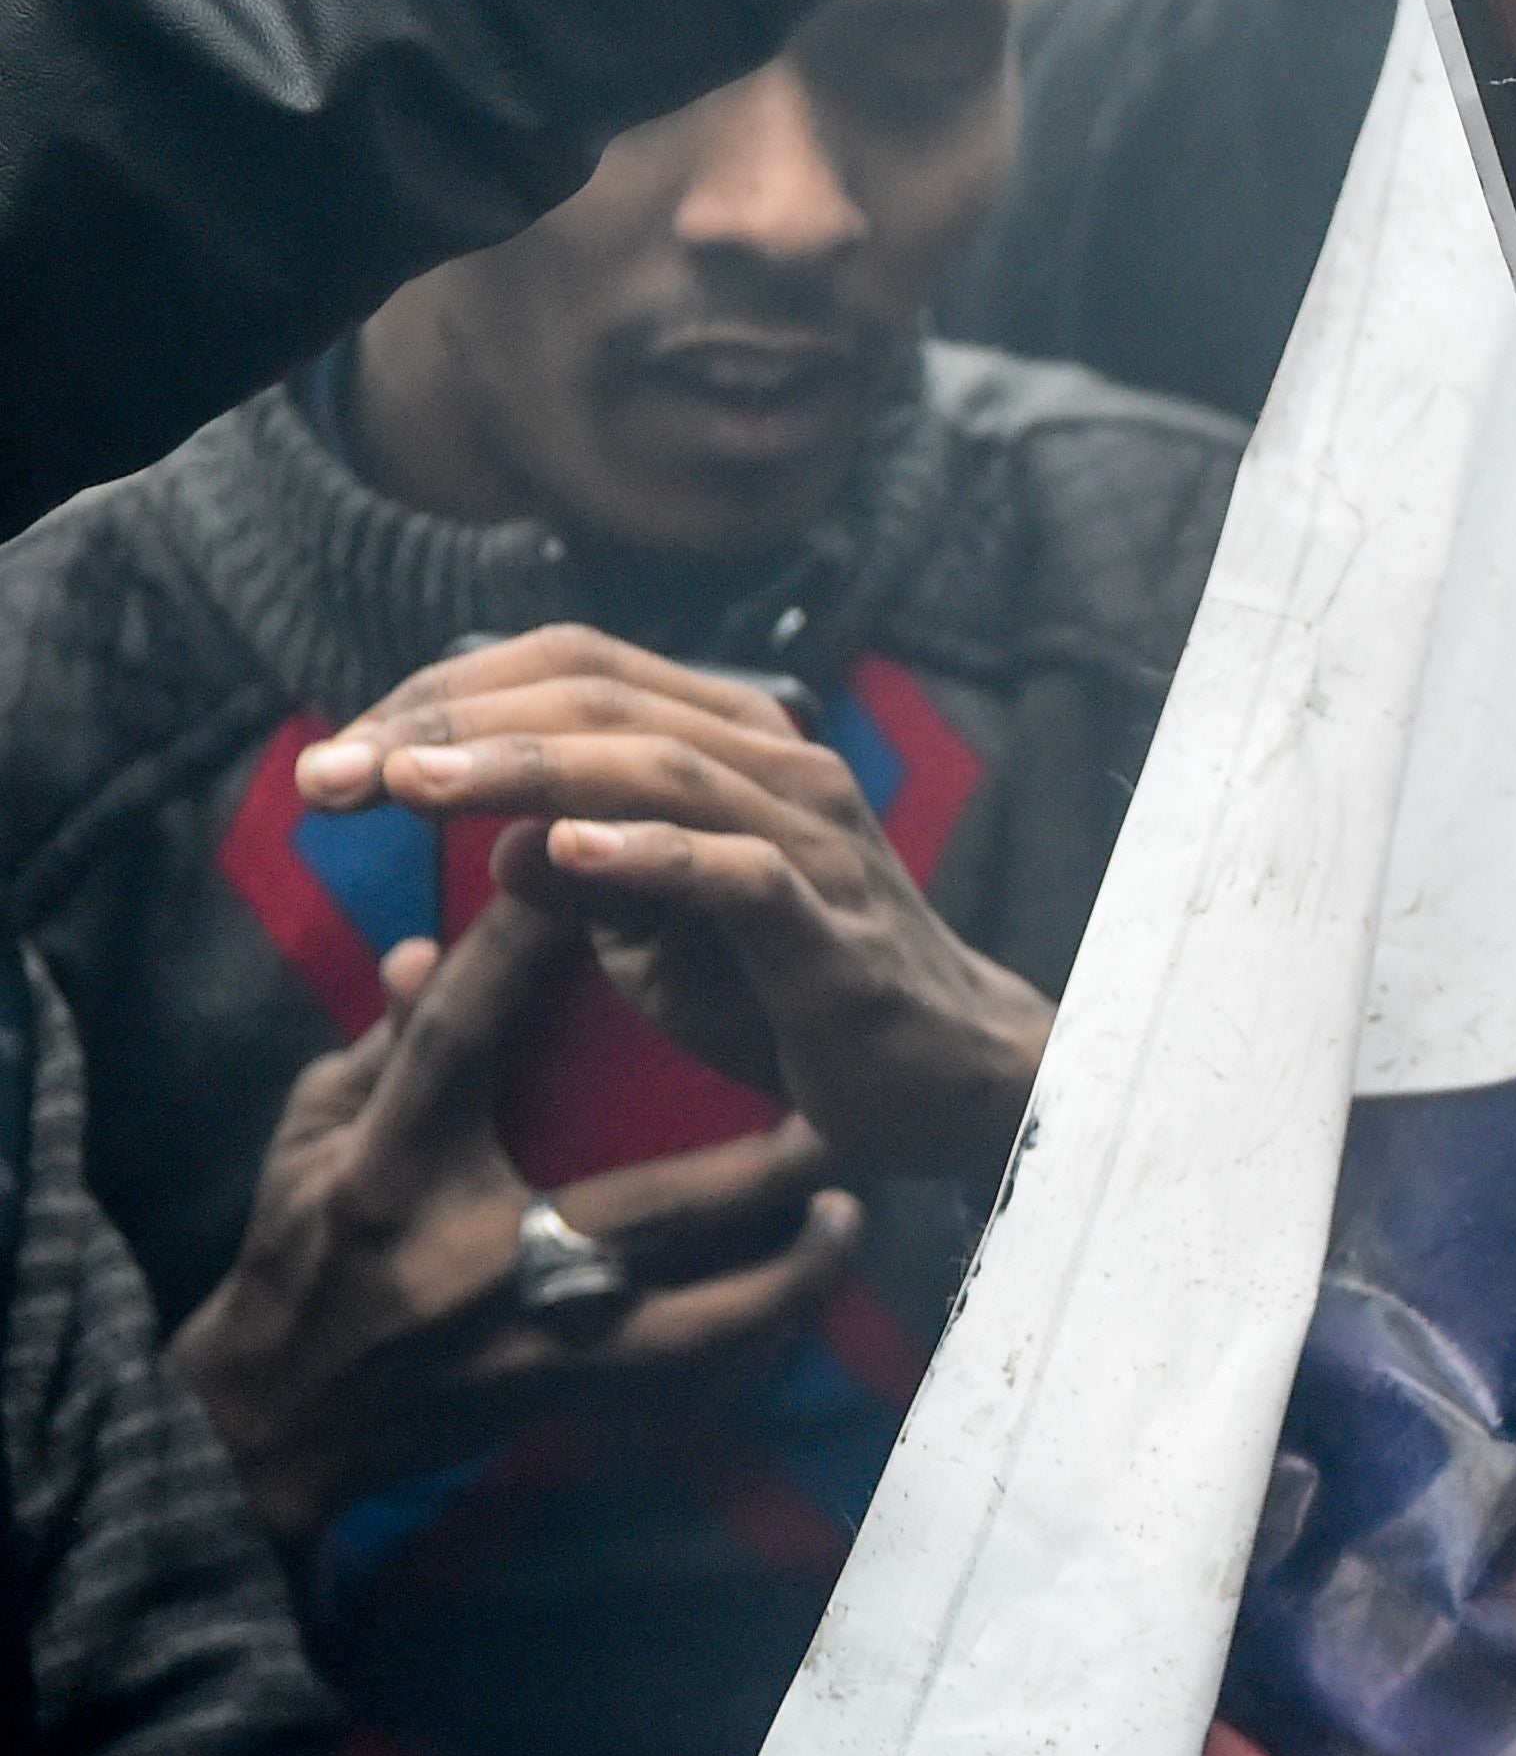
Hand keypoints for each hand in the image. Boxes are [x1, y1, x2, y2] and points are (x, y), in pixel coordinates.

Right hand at [168, 901, 861, 1552]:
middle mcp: (474, 1263)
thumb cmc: (299, 1250)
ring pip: (697, 1322)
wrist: (275, 1426)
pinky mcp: (565, 1408)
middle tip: (837, 1098)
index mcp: (388, 1172)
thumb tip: (429, 944)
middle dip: (752, 1165)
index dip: (526, 951)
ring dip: (787, 1271)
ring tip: (850, 1204)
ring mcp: (531, 1350)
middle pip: (643, 1208)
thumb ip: (385, 1043)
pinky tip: (814, 1293)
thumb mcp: (312, 1134)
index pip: (464, 1038)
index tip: (602, 871)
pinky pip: (693, 1387)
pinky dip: (761, 1343)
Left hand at [296, 626, 1049, 1175]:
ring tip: (409, 786)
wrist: (944, 1082)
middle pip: (595, 699)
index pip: (572, 673)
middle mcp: (778, 768)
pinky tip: (563, 852)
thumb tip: (506, 841)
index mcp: (731, 747)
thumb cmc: (794, 999)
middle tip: (331, 770)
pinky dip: (650, 856)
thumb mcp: (656, 940)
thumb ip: (583, 881)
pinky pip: (737, 872)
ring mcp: (813, 841)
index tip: (338, 757)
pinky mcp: (835, 928)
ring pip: (657, 767)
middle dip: (447, 725)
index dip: (446, 696)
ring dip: (520, 770)